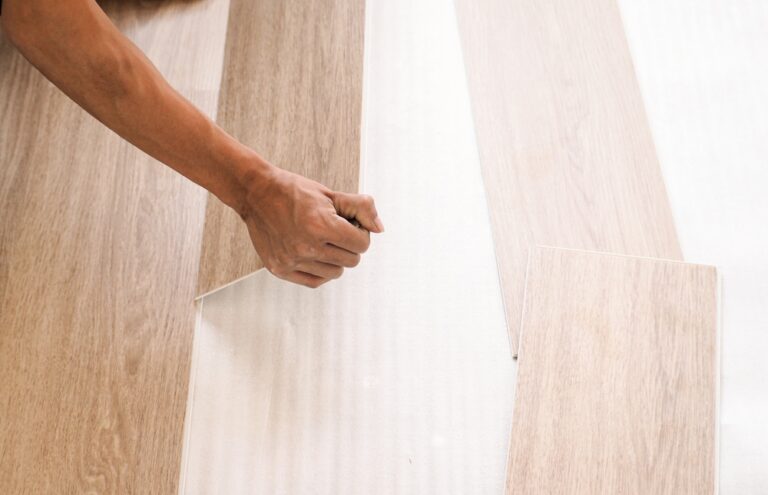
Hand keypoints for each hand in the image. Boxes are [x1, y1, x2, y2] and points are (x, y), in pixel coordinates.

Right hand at [240, 164, 383, 287]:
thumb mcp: (331, 195)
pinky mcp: (280, 269)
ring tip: (322, 240)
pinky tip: (314, 253)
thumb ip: (361, 208)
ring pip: (335, 272)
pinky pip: (316, 281)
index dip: (360, 232)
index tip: (349, 223)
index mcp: (320, 225)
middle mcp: (306, 246)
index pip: (362, 244)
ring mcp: (291, 260)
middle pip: (352, 261)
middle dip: (349, 245)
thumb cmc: (295, 192)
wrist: (256, 194)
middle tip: (335, 231)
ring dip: (335, 258)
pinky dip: (321, 270)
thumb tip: (379, 229)